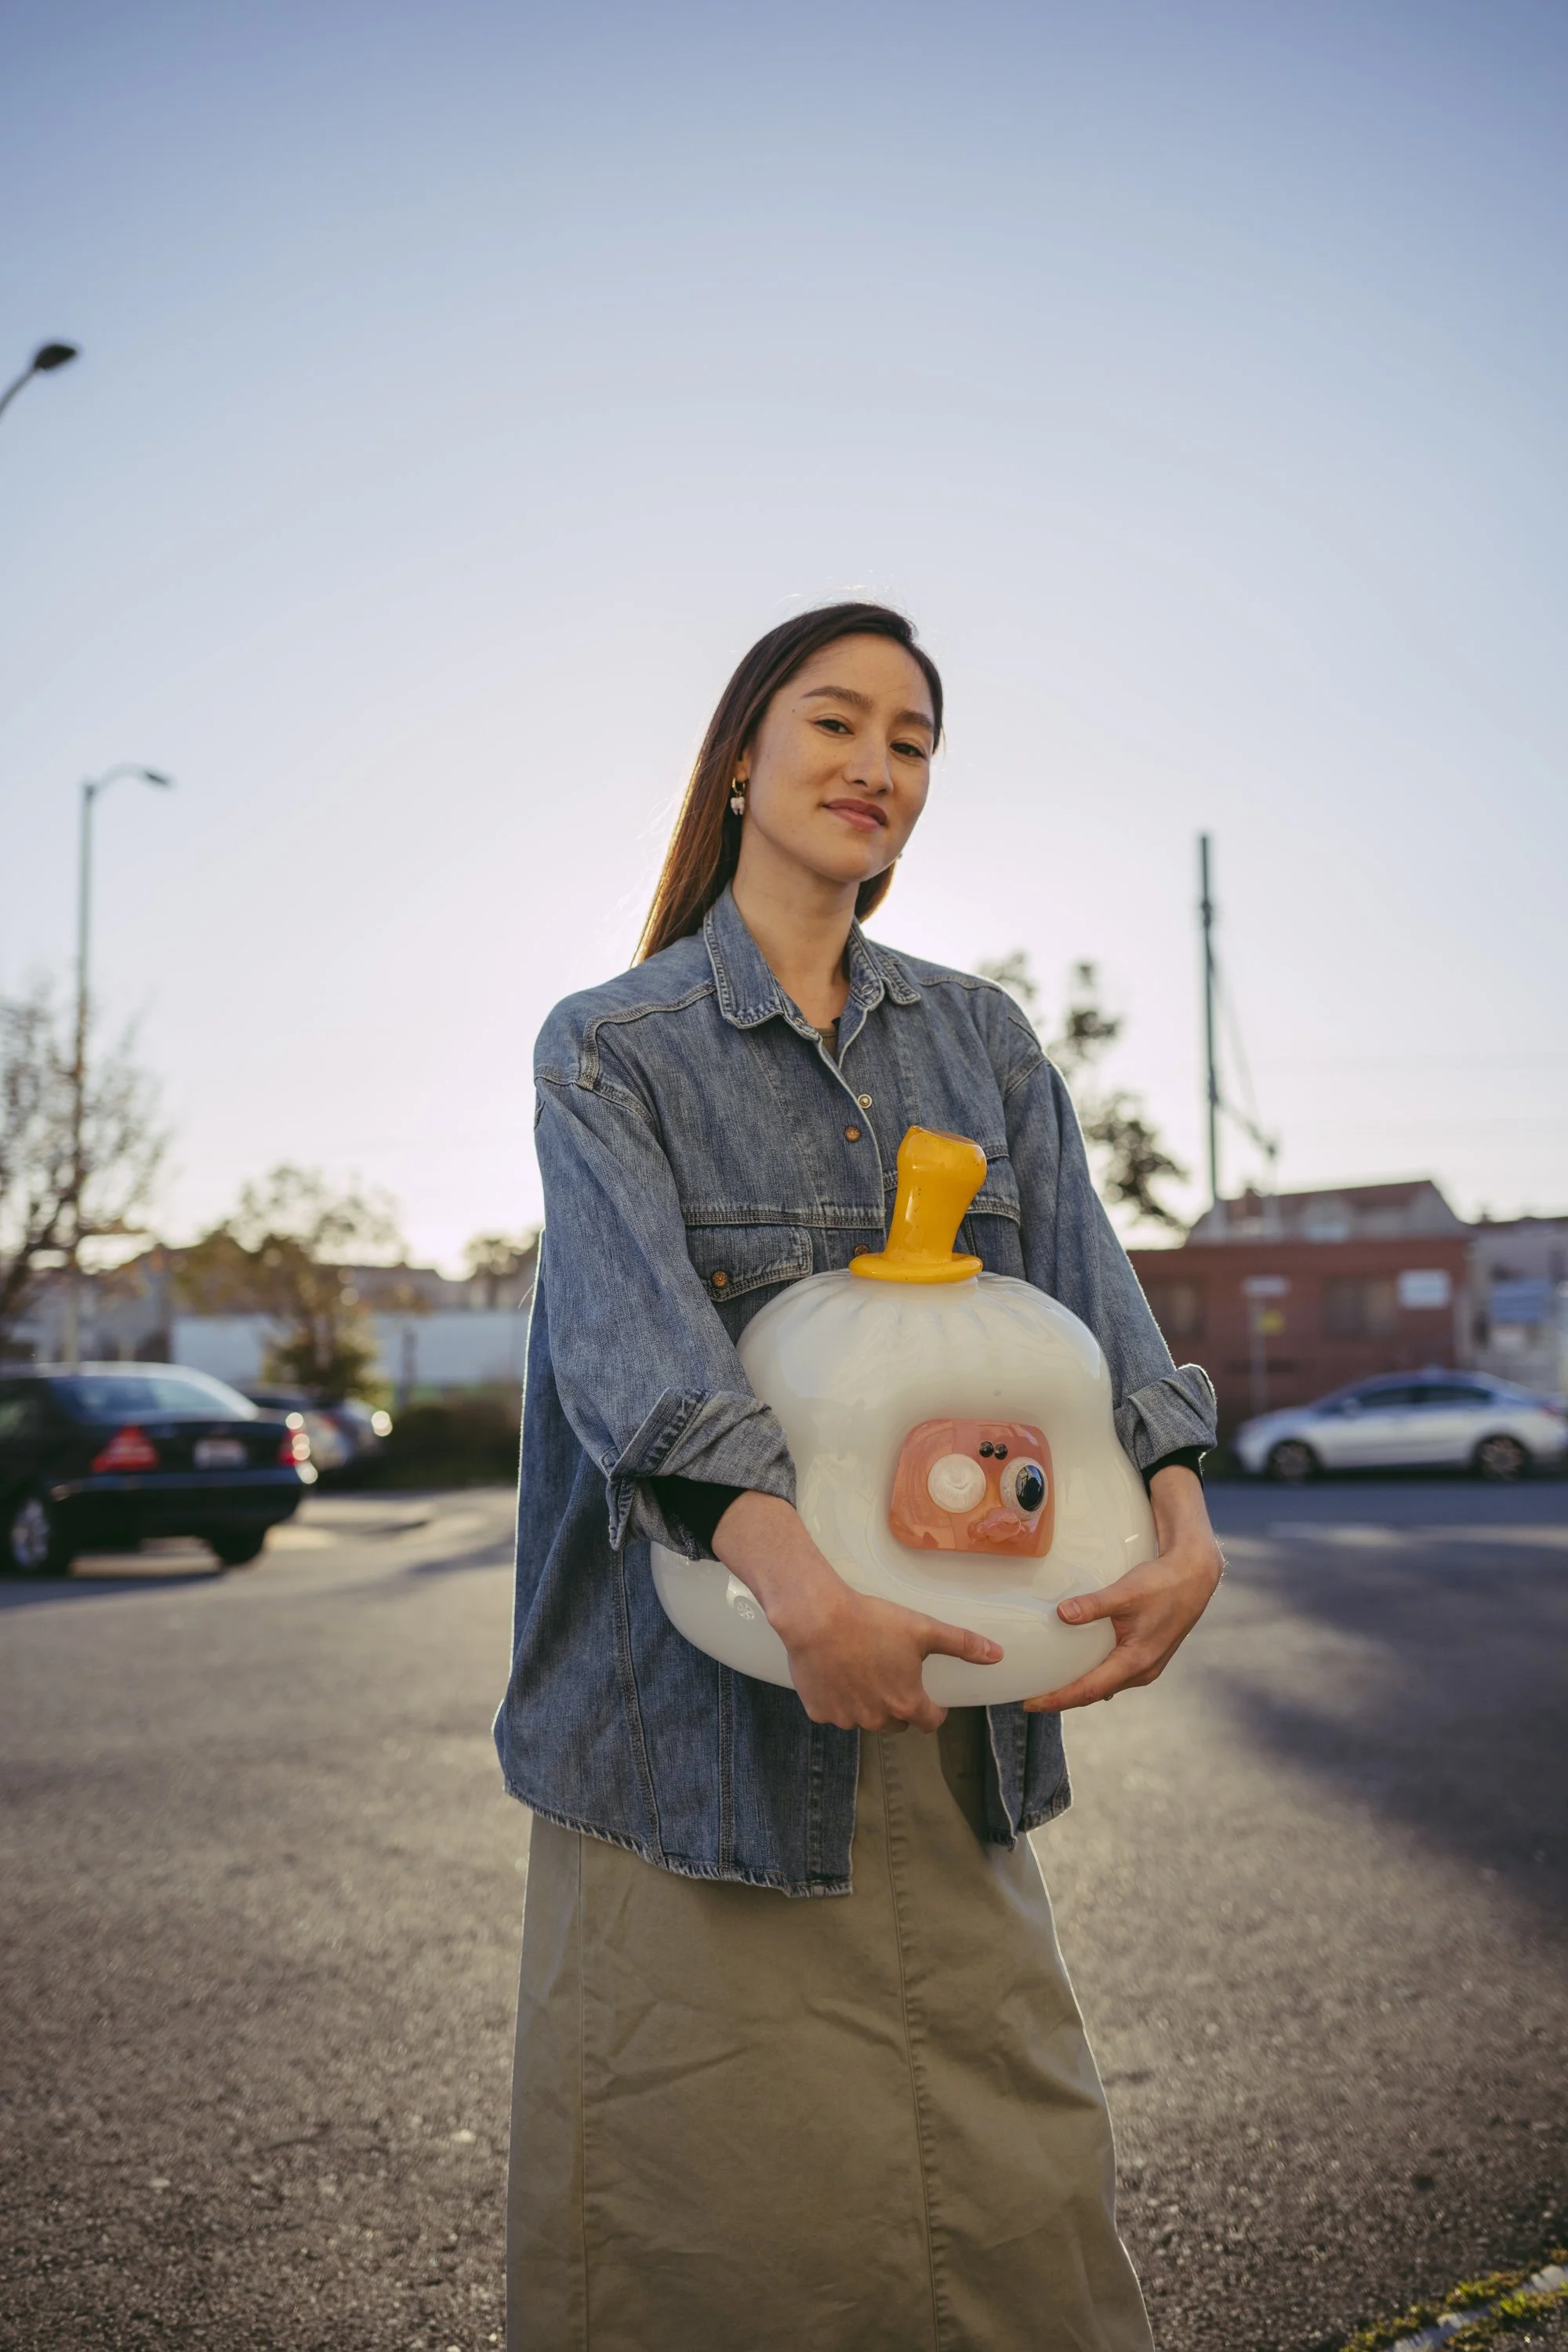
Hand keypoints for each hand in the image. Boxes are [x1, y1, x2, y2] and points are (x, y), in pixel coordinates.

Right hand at [711, 1490, 1000, 1733]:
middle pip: (896, 1720)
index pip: (929, 1721)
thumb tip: (998, 1655)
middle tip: (889, 1672)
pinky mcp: (818, 1712)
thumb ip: (962, 1644)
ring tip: (859, 1668)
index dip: (932, 1709)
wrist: (817, 1619)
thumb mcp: (923, 1629)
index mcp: (906, 1703)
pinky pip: (833, 1711)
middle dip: (897, 1702)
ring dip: (865, 1701)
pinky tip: (834, 1672)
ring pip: (863, 1717)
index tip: (928, 1697)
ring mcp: (846, 1718)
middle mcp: (878, 1719)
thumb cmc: (873, 1622)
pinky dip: (836, 1698)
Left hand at [1023, 1464, 1223, 1713]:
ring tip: (1050, 1684)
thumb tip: (1061, 1614)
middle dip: (1062, 1698)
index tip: (1031, 1703)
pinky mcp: (1147, 1656)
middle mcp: (1142, 1671)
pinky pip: (1114, 1674)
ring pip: (1105, 1685)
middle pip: (1094, 1693)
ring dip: (1079, 1688)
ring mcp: (1146, 1666)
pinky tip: (1079, 1665)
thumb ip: (1093, 1605)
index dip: (1057, 1698)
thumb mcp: (1126, 1592)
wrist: (1195, 1578)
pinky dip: (1094, 1675)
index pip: (1087, 1690)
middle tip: (1031, 1698)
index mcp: (1135, 1661)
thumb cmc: (1163, 1584)